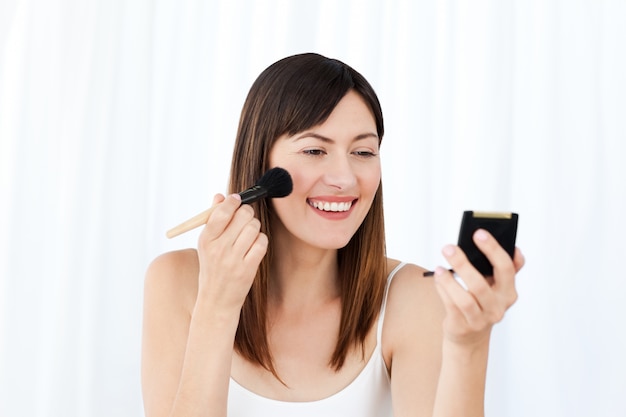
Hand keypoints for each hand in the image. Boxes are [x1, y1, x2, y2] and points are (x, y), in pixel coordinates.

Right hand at [196, 193, 267, 312]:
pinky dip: (261, 241)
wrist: (216, 301)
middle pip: (243, 216)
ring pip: (254, 227)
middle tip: (245, 218)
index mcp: (206, 240)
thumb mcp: (206, 245)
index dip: (233, 201)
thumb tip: (220, 196)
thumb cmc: (213, 267)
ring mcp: (234, 260)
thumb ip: (213, 219)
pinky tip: (254, 246)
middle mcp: (219, 249)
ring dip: (255, 227)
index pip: (221, 212)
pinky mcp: (248, 269)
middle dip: (247, 213)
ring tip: (248, 234)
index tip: (237, 199)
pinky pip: (262, 243)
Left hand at [433, 229, 524, 345]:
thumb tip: (495, 241)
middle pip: (481, 284)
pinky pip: (451, 306)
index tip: (479, 233)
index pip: (507, 268)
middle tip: (449, 247)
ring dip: (449, 281)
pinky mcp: (463, 326)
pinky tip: (438, 279)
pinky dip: (443, 290)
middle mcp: (498, 306)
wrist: (471, 335)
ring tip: (439, 269)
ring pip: (465, 299)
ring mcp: (481, 319)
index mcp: (509, 291)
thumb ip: (497, 266)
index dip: (494, 249)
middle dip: (463, 264)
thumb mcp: (493, 285)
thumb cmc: (480, 302)